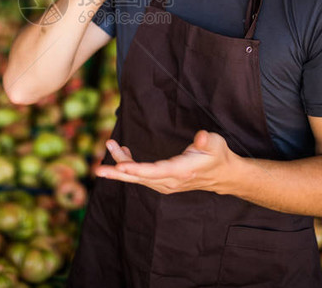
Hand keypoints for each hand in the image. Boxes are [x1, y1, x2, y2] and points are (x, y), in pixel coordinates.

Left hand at [94, 131, 235, 194]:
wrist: (223, 174)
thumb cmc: (217, 156)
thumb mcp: (216, 144)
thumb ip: (206, 141)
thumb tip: (201, 137)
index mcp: (181, 171)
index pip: (155, 172)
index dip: (137, 169)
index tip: (120, 165)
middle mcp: (171, 181)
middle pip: (140, 178)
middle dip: (118, 172)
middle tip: (98, 170)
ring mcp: (166, 184)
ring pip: (138, 177)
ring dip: (121, 164)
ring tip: (109, 145)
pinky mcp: (163, 182)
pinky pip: (142, 176)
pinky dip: (129, 166)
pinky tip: (122, 154)